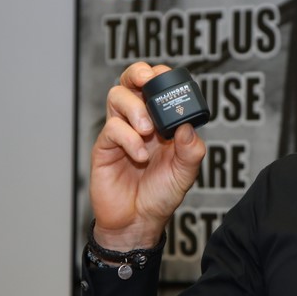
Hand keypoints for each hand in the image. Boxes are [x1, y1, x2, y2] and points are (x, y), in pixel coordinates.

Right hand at [89, 62, 206, 250]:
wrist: (138, 222)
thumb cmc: (161, 195)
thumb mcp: (186, 173)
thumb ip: (191, 150)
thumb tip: (187, 126)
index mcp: (160, 122)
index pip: (157, 87)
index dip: (162, 76)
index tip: (170, 78)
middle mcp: (138, 121)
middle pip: (130, 82)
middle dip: (138, 73)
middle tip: (148, 80)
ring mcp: (120, 132)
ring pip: (117, 97)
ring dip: (135, 107)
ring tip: (147, 130)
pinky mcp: (105, 147)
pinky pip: (112, 128)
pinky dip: (128, 138)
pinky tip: (140, 155)